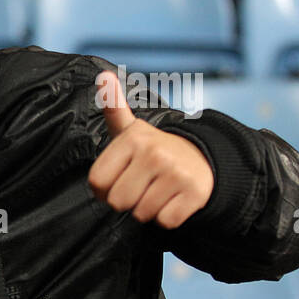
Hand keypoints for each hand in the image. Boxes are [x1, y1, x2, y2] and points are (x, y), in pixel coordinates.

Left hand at [88, 71, 213, 228]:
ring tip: (158, 190)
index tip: (120, 177)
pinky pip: (165, 222)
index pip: (97, 184)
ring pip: (141, 214)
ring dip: (147, 209)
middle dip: (127, 200)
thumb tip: (103, 76)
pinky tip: (173, 199)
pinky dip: (167, 217)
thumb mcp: (130, 130)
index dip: (105, 189)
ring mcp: (177, 173)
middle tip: (141, 186)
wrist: (201, 159)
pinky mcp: (195, 193)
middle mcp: (155, 153)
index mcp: (133, 140)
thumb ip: (113, 108)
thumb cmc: (152, 150)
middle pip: (118, 202)